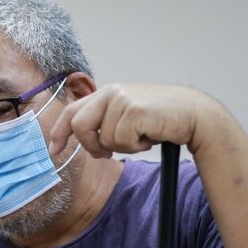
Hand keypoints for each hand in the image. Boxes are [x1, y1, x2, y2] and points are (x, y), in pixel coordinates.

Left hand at [48, 83, 220, 158]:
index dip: (59, 132)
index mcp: (107, 94)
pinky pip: (121, 141)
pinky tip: (150, 136)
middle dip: (91, 146)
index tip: (54, 150)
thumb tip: (86, 141)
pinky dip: (135, 146)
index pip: (72, 111)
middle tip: (107, 154)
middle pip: (80, 126)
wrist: (193, 115)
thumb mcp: (128, 117)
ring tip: (142, 136)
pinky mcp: (134, 110)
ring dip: (123, 146)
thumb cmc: (161, 120)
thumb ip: (106, 121)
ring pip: (104, 138)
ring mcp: (122, 99)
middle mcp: (111, 92)